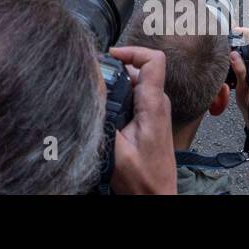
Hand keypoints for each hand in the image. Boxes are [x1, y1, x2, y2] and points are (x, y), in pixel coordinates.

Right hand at [107, 46, 177, 194]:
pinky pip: (133, 95)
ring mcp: (155, 110)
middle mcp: (157, 103)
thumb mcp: (116, 149)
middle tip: (93, 79)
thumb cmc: (141, 180)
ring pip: (134, 82)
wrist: (156, 197)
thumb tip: (90, 88)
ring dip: (114, 84)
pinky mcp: (149, 118)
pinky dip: (117, 95)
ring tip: (95, 94)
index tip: (110, 55)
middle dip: (114, 69)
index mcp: (153, 105)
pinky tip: (103, 108)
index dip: (131, 51)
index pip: (153, 60)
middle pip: (138, 68)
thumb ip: (103, 117)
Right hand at [229, 26, 248, 136]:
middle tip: (224, 38)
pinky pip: (237, 60)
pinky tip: (222, 63)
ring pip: (241, 51)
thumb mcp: (245, 84)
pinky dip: (229, 59)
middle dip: (237, 39)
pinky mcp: (244, 72)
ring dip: (232, 48)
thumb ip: (240, 69)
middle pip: (248, 43)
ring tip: (222, 49)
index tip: (235, 31)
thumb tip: (233, 54)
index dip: (247, 32)